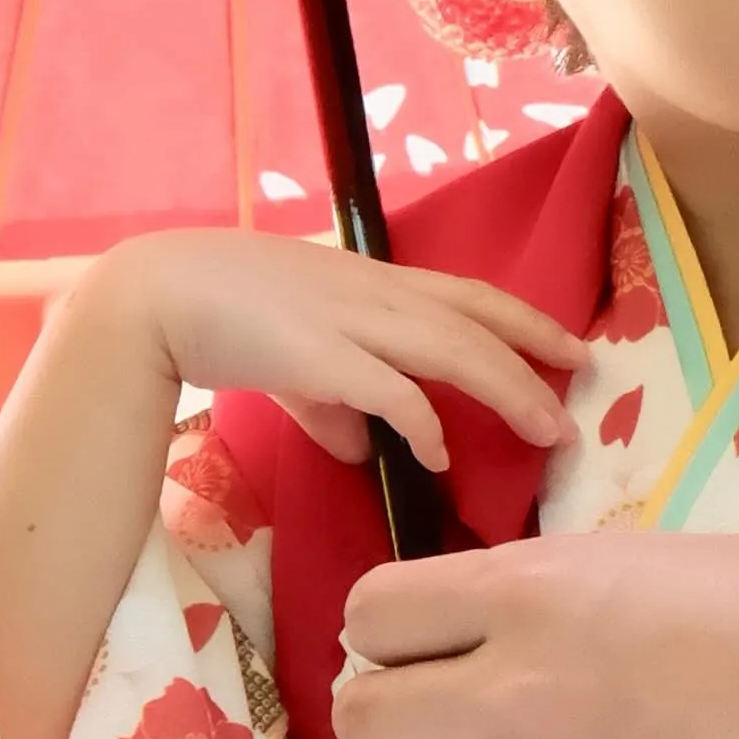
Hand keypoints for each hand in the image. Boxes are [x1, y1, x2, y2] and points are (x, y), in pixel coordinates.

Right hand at [107, 228, 580, 480]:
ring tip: (546, 429)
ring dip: (506, 388)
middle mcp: (373, 293)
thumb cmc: (222, 312)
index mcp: (372, 283)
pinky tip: (440, 454)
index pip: (467, 294)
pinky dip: (423, 420)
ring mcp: (350, 320)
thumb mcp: (293, 357)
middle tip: (580, 394)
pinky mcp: (319, 355)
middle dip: (535, 356)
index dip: (524, 319)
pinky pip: (389, 389)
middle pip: (475, 320)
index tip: (570, 345)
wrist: (158, 293)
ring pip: (451, 349)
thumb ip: (334, 402)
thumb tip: (367, 450)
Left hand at [338, 527, 738, 738]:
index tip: (422, 650)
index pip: (370, 613)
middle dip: (384, 722)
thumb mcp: (648, 557)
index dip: (386, 634)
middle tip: (433, 727)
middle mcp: (518, 688)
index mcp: (533, 590)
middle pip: (362, 720)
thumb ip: (551, 592)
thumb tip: (490, 626)